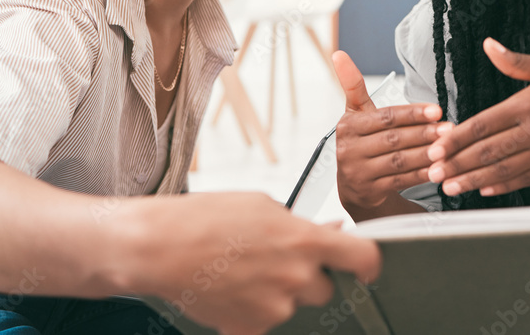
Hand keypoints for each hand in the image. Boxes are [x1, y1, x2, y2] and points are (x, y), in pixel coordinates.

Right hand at [121, 192, 380, 334]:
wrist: (161, 248)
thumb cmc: (208, 218)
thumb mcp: (264, 206)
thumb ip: (303, 225)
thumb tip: (334, 231)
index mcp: (304, 241)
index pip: (363, 259)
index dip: (369, 264)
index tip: (365, 267)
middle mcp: (296, 277)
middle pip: (325, 288)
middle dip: (309, 277)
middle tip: (278, 260)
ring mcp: (274, 307)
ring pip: (293, 305)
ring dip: (279, 292)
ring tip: (245, 270)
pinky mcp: (250, 328)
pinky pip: (266, 322)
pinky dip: (254, 309)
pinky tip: (233, 288)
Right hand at [332, 50, 450, 211]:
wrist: (354, 186)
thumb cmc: (362, 141)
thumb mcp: (356, 114)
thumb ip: (353, 86)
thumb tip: (338, 53)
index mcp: (348, 126)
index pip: (385, 117)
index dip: (412, 114)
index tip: (437, 111)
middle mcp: (348, 149)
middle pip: (393, 139)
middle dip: (424, 134)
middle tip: (450, 129)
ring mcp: (357, 172)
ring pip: (398, 161)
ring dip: (426, 154)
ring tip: (448, 148)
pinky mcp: (368, 192)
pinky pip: (400, 181)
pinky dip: (421, 175)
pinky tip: (439, 169)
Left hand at [426, 38, 529, 196]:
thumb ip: (516, 62)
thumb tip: (487, 45)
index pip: (484, 124)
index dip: (457, 138)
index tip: (436, 147)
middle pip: (488, 152)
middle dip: (458, 164)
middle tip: (432, 173)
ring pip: (505, 170)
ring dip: (475, 180)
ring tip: (450, 187)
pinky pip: (527, 178)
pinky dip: (504, 185)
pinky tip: (485, 190)